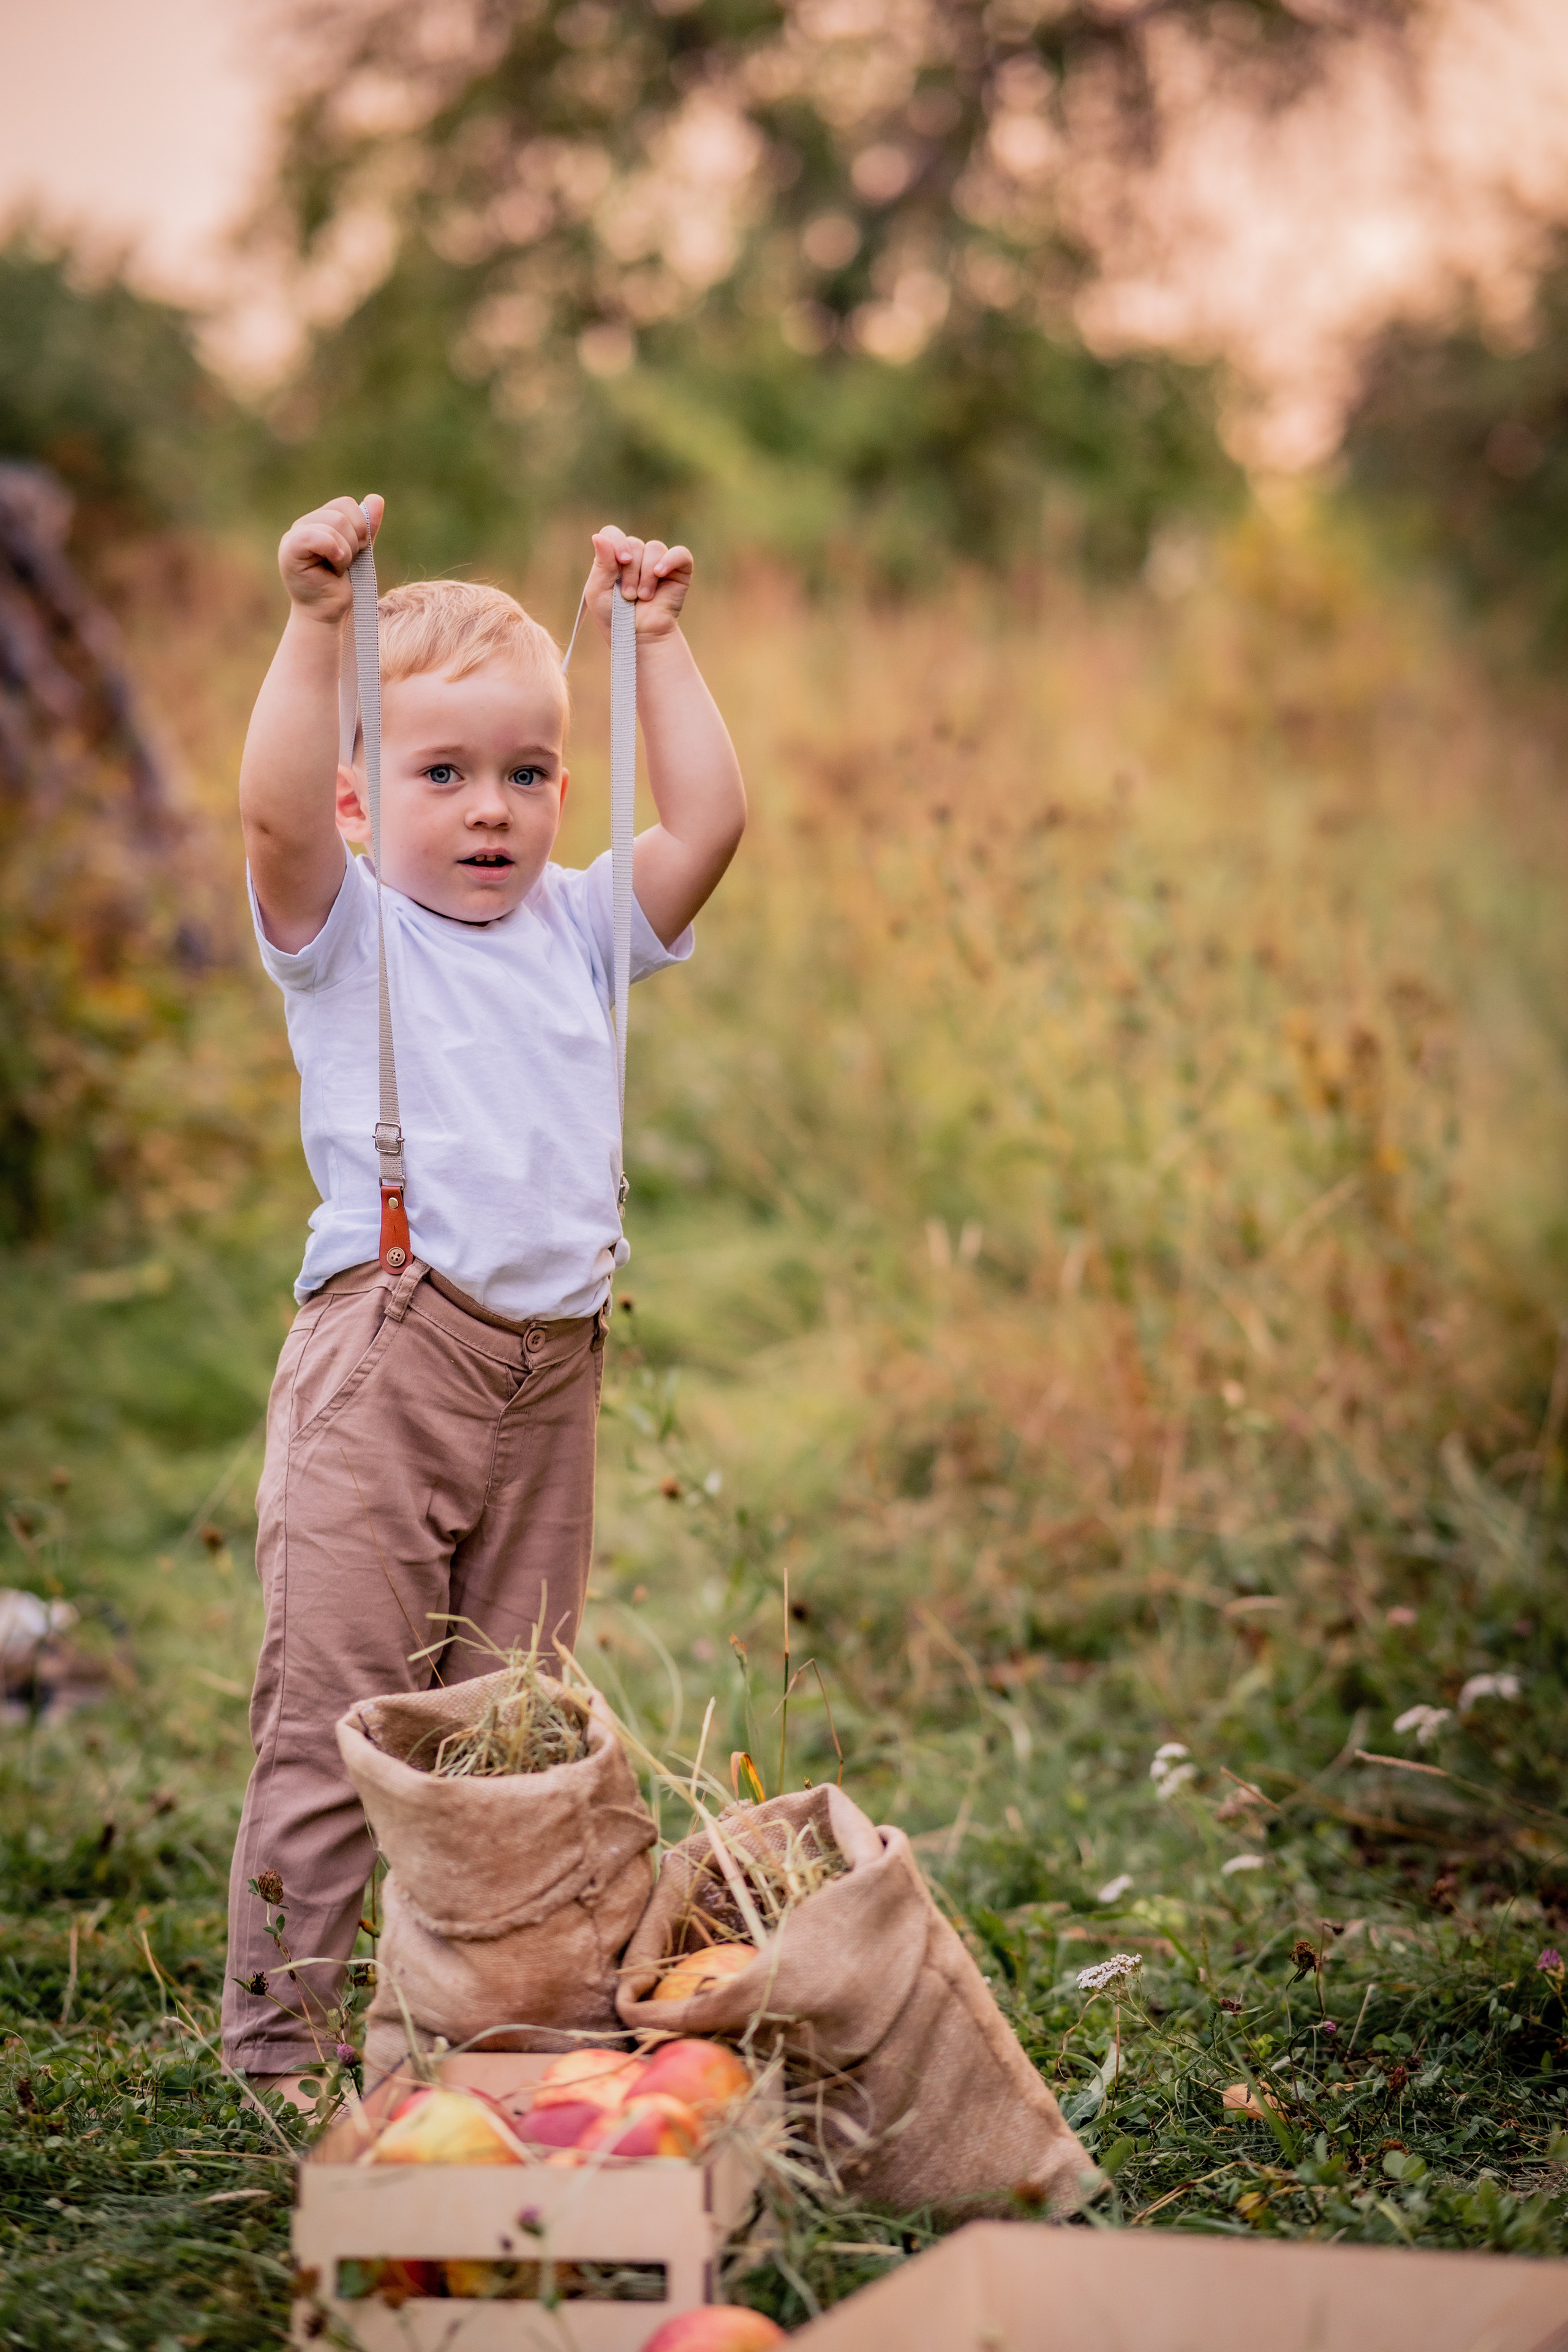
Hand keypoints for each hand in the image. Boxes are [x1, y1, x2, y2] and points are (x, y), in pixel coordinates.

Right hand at [278, 494, 382, 623]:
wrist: (327, 612)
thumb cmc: (341, 585)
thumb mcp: (359, 552)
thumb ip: (366, 526)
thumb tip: (377, 498)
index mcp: (319, 520)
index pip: (347, 504)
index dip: (361, 528)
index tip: (356, 552)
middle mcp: (304, 523)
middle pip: (342, 515)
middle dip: (354, 544)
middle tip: (344, 565)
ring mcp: (294, 535)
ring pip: (335, 525)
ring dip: (345, 554)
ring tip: (336, 570)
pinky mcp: (290, 550)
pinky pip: (315, 536)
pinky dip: (332, 549)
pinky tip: (334, 567)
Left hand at [585, 525, 691, 645]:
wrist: (640, 638)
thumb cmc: (615, 618)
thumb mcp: (598, 591)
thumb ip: (601, 563)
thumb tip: (598, 536)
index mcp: (615, 558)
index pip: (613, 534)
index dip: (617, 543)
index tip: (621, 561)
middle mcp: (637, 557)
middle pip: (634, 543)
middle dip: (630, 571)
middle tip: (629, 596)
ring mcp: (658, 563)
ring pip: (654, 548)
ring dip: (647, 574)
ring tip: (644, 597)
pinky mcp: (679, 571)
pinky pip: (680, 553)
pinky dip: (670, 560)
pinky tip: (660, 574)